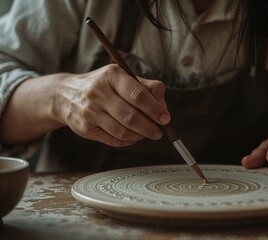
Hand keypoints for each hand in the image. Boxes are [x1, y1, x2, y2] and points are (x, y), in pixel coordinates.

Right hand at [54, 64, 169, 146]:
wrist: (65, 95)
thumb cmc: (103, 86)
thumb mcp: (123, 78)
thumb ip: (147, 88)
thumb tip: (163, 107)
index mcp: (111, 75)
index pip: (137, 94)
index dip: (155, 109)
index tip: (166, 118)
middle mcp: (98, 91)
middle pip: (131, 116)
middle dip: (150, 126)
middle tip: (160, 131)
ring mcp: (89, 111)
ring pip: (122, 130)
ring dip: (140, 135)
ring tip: (148, 134)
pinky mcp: (85, 128)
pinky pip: (113, 140)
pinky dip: (128, 141)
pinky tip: (134, 137)